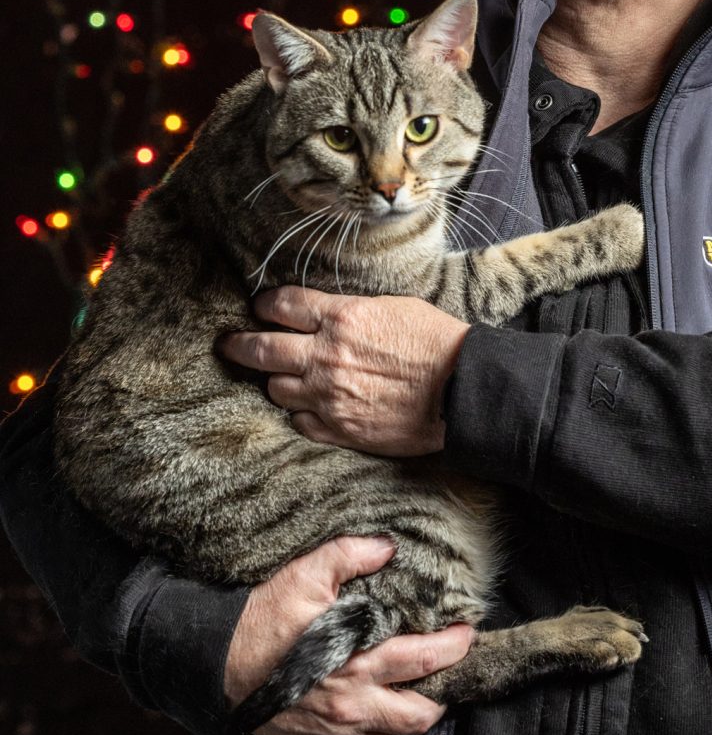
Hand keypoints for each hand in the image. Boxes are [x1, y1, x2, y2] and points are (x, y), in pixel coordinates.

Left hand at [219, 288, 469, 454]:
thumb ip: (352, 311)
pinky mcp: (340, 429)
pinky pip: (300, 422)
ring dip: (276, 381)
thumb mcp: (393, 307)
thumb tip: (328, 315)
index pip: (283, 306)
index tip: (259, 307)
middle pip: (262, 348)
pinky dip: (300, 414)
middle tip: (228, 344)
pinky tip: (308, 407)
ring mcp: (329, 396)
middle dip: (239, 344)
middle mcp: (327, 356)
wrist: (461, 390)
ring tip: (280, 377)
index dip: (265, 305)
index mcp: (342, 318)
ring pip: (276, 388)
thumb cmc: (436, 342)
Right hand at [224, 535, 473, 734]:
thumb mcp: (303, 575)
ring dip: (422, 713)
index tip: (466, 631)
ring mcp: (339, 730)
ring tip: (431, 687)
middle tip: (455, 664)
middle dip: (447, 689)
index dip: (452, 647)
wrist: (215, 666)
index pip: (422, 660)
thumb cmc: (260, 621)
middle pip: (422, 712)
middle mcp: (353, 704)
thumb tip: (387, 546)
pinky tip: (395, 711)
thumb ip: (349, 554)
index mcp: (354, 662)